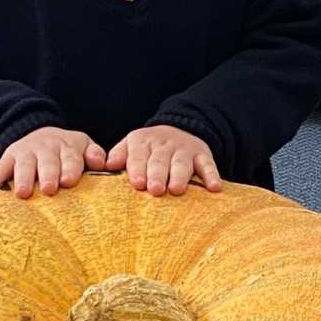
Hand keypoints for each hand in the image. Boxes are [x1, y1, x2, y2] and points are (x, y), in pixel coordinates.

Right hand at [0, 126, 105, 196]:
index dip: (70, 168)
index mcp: (68, 146)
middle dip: (48, 174)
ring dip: (23, 178)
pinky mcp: (9, 157)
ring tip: (22, 193)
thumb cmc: (67, 151)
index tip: (69, 181)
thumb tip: (101, 163)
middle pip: (48, 162)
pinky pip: (0, 166)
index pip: (71, 158)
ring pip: (24, 165)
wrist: (41, 134)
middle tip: (49, 189)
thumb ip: (94, 155)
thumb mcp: (83, 147)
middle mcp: (47, 148)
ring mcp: (26, 152)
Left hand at [106, 125, 220, 196]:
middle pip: (160, 160)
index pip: (138, 155)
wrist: (178, 130)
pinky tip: (214, 188)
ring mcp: (184, 149)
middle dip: (157, 174)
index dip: (137, 168)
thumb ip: (119, 155)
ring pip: (182, 163)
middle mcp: (164, 144)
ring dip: (179, 176)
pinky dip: (211, 175)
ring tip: (177, 190)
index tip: (137, 183)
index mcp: (142, 141)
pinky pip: (208, 164)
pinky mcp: (202, 155)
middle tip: (155, 190)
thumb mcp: (131, 145)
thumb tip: (106, 165)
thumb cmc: (148, 149)